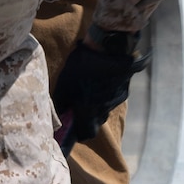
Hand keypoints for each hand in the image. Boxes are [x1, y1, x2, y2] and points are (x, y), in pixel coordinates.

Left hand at [51, 29, 146, 151]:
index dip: (78, 134)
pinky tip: (98, 81)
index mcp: (90, 111)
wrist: (108, 49)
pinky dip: (105, 93)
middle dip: (87, 118)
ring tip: (87, 90)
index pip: (86, 134)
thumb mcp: (64, 85)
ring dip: (96, 104)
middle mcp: (105, 109)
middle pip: (96, 121)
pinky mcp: (124, 89)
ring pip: (105, 108)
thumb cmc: (81, 67)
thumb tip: (59, 114)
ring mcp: (116, 99)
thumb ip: (61, 103)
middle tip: (77, 107)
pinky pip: (112, 97)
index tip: (72, 130)